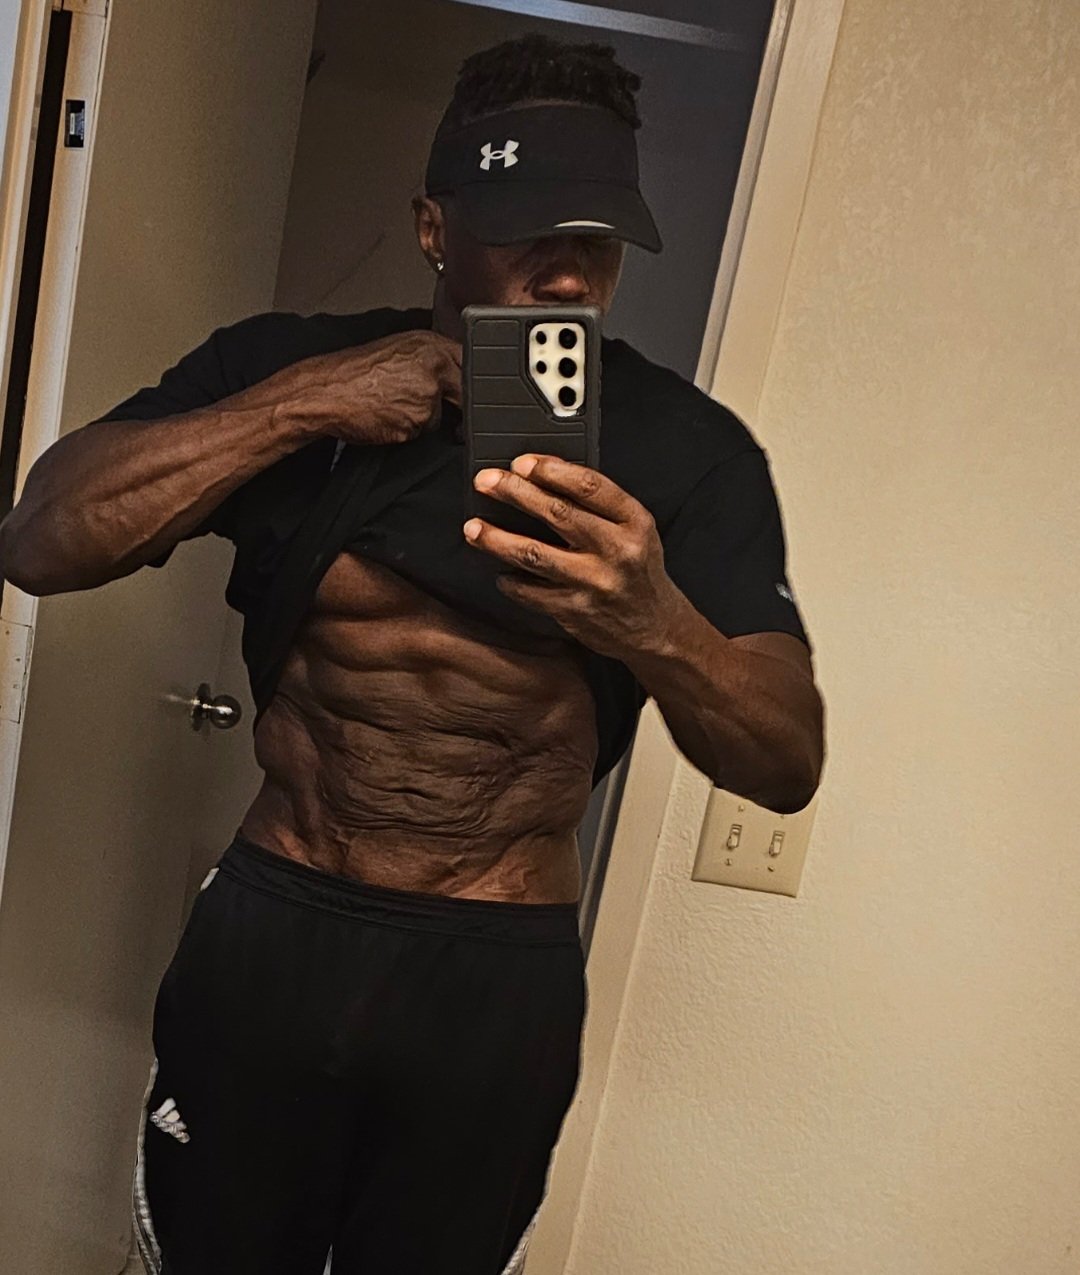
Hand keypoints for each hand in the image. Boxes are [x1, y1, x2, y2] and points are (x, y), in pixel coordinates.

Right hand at [286, 330, 461, 444]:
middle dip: (456, 405)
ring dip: (423, 419)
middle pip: (465, 392)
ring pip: (442, 415)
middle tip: (432, 408)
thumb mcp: (397, 352)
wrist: (326, 391)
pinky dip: (407, 431)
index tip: (462, 393)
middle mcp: (434, 365)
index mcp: (429, 344)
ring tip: (392, 406)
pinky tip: (387, 417)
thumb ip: (429, 361)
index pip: (469, 362)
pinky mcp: (418, 420)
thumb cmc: (354, 374)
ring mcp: (428, 393)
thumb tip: (453, 378)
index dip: (467, 382)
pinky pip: (422, 432)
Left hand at [463, 454, 678, 658]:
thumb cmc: (637, 569)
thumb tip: (541, 476)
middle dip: (514, 493)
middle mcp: (618, 551)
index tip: (521, 462)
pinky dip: (509, 580)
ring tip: (473, 528)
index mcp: (635, 522)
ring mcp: (595, 584)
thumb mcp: (633, 529)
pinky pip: (530, 592)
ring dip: (497, 539)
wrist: (654, 628)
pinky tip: (501, 571)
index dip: (550, 469)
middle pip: (557, 513)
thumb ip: (598, 505)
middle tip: (485, 482)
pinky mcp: (576, 612)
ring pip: (534, 554)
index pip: (589, 486)